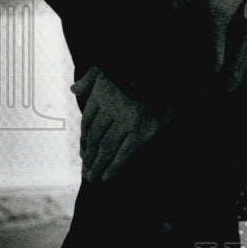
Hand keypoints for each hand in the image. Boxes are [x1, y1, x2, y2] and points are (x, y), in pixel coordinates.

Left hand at [71, 66, 169, 181]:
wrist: (172, 79)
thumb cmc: (142, 74)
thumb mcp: (112, 69)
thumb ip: (93, 78)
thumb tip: (74, 89)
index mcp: (105, 90)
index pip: (87, 121)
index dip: (83, 139)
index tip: (83, 153)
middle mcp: (114, 104)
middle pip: (95, 136)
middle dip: (89, 157)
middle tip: (86, 172)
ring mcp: (129, 119)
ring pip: (107, 147)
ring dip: (98, 165)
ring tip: (92, 178)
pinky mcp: (144, 131)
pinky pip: (125, 153)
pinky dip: (115, 167)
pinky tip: (107, 177)